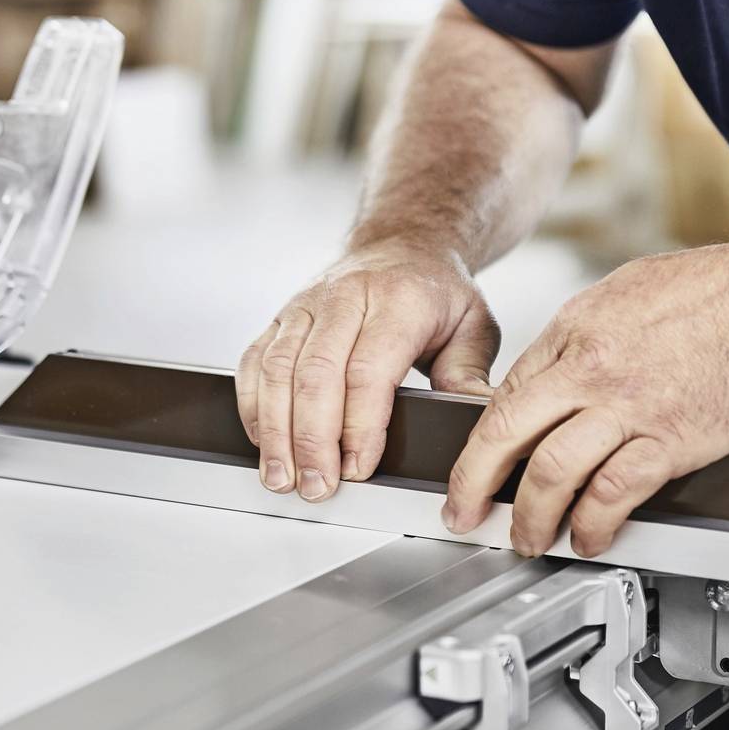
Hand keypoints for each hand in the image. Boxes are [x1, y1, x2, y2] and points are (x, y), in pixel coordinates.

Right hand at [237, 244, 502, 502]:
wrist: (402, 243)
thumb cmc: (435, 291)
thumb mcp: (474, 327)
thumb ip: (469, 376)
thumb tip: (472, 418)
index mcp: (398, 298)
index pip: (368, 369)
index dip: (358, 425)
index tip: (358, 467)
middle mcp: (346, 296)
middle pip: (316, 373)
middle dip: (312, 439)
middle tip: (318, 486)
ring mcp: (306, 305)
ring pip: (277, 369)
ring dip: (276, 430)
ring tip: (283, 476)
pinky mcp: (281, 316)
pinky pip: (255, 361)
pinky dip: (254, 405)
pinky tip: (263, 441)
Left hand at [442, 238, 728, 556]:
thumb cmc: (720, 290)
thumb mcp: (628, 290)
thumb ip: (586, 334)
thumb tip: (559, 370)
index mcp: (577, 328)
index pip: (506, 394)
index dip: (481, 442)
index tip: (472, 468)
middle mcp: (592, 368)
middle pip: (508, 435)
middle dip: (474, 484)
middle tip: (464, 513)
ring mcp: (629, 407)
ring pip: (552, 473)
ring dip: (532, 517)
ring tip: (527, 537)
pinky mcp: (670, 441)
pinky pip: (613, 493)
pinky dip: (594, 524)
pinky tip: (589, 536)